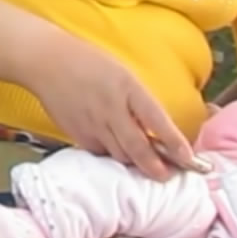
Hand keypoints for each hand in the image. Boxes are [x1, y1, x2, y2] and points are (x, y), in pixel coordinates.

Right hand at [23, 34, 206, 180]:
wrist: (46, 61)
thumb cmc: (88, 63)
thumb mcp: (122, 74)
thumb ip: (138, 101)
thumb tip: (156, 130)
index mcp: (127, 88)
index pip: (157, 120)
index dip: (175, 143)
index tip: (190, 160)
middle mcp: (111, 109)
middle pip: (138, 148)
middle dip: (155, 167)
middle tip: (166, 176)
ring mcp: (92, 124)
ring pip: (120, 154)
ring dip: (134, 162)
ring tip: (145, 166)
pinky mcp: (77, 133)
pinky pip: (99, 151)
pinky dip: (110, 154)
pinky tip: (114, 148)